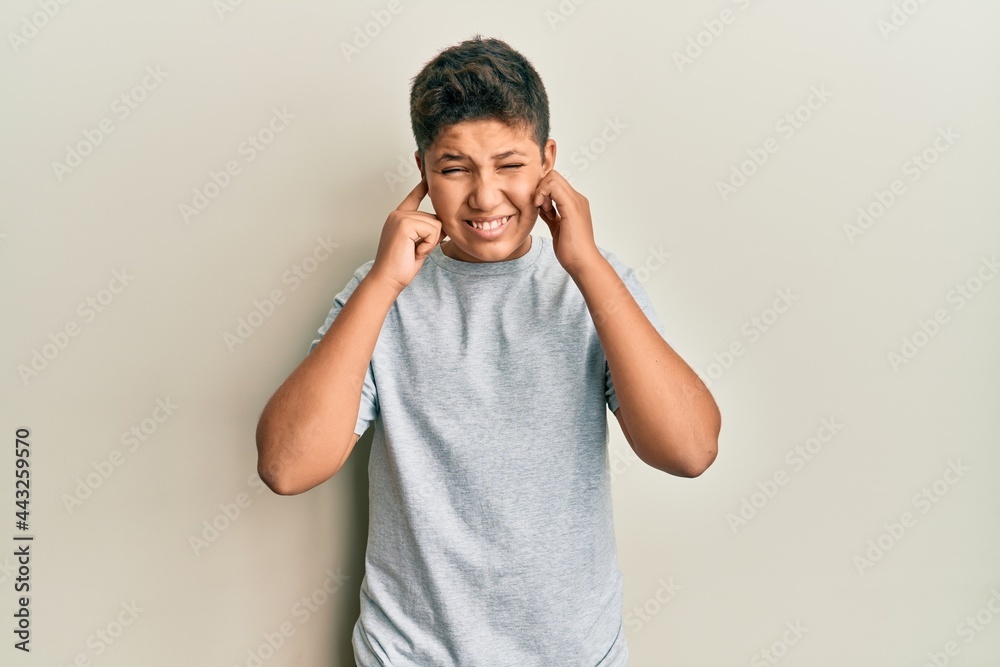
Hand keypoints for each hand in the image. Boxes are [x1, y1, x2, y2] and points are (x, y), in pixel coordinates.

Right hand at [369, 177, 445, 293]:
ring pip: (436, 224)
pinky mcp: (404, 224)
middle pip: (434, 217)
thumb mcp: (420, 245)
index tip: (427, 176)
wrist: (388, 279)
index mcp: (399, 218)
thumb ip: (428, 231)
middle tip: (415, 251)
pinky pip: (432, 231)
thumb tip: (445, 223)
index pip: (414, 198)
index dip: (422, 187)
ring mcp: (400, 217)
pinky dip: (428, 245)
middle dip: (432, 238)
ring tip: (414, 252)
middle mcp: (398, 214)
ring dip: (430, 243)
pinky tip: (414, 252)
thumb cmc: (401, 266)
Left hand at [532, 169, 600, 274]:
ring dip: (541, 191)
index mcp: (574, 203)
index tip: (540, 208)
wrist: (583, 263)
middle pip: (553, 176)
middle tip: (540, 207)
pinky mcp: (572, 207)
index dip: (542, 190)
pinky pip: (553, 187)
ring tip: (543, 210)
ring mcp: (576, 201)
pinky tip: (543, 210)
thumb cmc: (572, 251)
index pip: (555, 182)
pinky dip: (542, 194)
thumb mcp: (557, 228)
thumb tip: (541, 208)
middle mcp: (577, 199)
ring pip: (553, 177)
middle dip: (540, 189)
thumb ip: (550, 215)